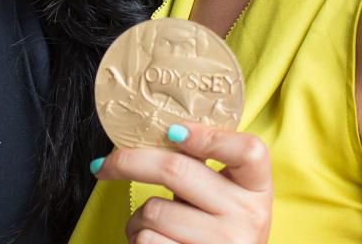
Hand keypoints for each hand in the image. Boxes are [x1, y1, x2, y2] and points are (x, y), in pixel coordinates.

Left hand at [92, 122, 271, 243]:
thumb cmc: (217, 229)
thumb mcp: (225, 197)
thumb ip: (202, 169)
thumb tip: (151, 134)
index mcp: (257, 188)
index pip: (249, 151)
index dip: (209, 136)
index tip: (172, 130)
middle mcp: (248, 215)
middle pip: (176, 170)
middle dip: (128, 162)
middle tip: (104, 164)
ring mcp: (224, 242)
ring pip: (153, 210)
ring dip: (136, 218)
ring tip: (150, 225)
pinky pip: (147, 240)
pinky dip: (138, 239)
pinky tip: (154, 242)